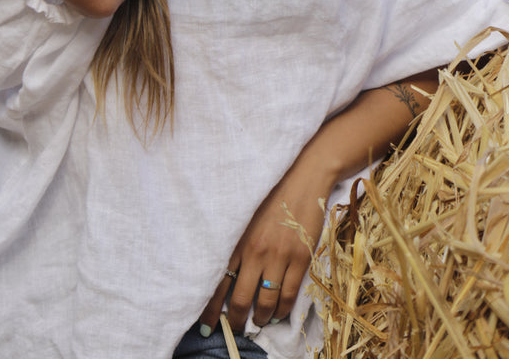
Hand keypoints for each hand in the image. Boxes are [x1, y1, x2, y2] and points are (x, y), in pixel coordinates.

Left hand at [199, 154, 332, 334]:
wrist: (302, 178)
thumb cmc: (270, 196)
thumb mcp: (245, 217)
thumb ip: (235, 243)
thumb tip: (227, 274)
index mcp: (237, 239)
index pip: (218, 281)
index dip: (211, 308)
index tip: (206, 326)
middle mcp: (255, 251)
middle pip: (240, 298)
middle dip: (235, 320)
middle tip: (234, 329)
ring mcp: (279, 256)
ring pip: (266, 302)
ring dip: (260, 318)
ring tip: (258, 322)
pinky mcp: (300, 258)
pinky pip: (288, 295)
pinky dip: (281, 311)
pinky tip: (277, 314)